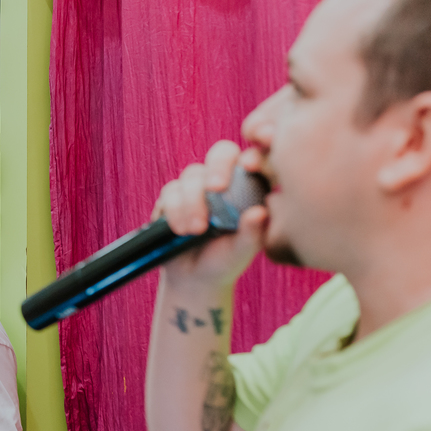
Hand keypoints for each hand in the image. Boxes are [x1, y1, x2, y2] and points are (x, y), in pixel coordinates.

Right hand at [151, 140, 268, 288]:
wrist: (193, 279)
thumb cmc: (226, 261)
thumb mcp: (243, 250)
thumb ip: (253, 232)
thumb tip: (260, 212)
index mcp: (252, 187)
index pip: (257, 158)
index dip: (255, 155)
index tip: (250, 166)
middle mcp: (226, 180)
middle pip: (222, 152)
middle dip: (218, 167)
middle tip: (216, 188)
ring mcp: (197, 186)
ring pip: (192, 174)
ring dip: (192, 202)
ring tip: (196, 231)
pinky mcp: (173, 196)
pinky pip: (171, 191)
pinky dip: (175, 210)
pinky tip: (181, 230)